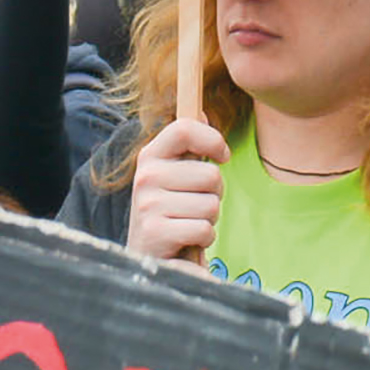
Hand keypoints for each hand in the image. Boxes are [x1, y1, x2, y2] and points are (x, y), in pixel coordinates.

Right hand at [126, 116, 227, 263]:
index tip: (223, 156)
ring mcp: (148, 205)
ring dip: (208, 220)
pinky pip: (204, 229)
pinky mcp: (155, 232)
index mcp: (150, 157)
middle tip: (194, 206)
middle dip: (214, 194)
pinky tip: (185, 241)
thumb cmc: (169, 213)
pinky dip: (203, 239)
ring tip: (187, 224)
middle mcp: (145, 177)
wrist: (146, 259)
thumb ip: (187, 147)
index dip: (212, 139)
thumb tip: (202, 110)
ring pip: (211, 205)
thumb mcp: (173, 176)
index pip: (184, 129)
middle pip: (211, 174)